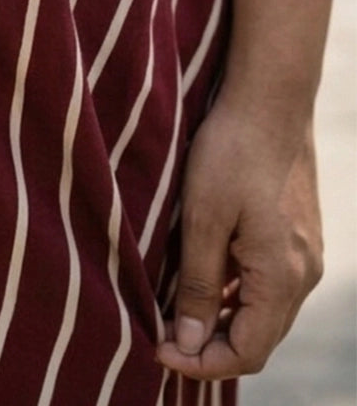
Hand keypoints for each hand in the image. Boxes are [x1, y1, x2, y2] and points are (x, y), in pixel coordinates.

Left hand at [156, 95, 322, 380]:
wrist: (270, 99)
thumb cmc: (232, 151)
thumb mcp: (203, 218)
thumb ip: (196, 285)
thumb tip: (187, 343)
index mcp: (282, 277)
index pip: (247, 352)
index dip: (201, 361)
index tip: (157, 348)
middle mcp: (303, 275)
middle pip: (258, 338)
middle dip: (209, 346)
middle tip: (161, 334)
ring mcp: (304, 255)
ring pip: (263, 312)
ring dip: (221, 320)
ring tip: (174, 309)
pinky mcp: (297, 236)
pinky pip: (268, 284)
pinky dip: (235, 293)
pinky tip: (202, 277)